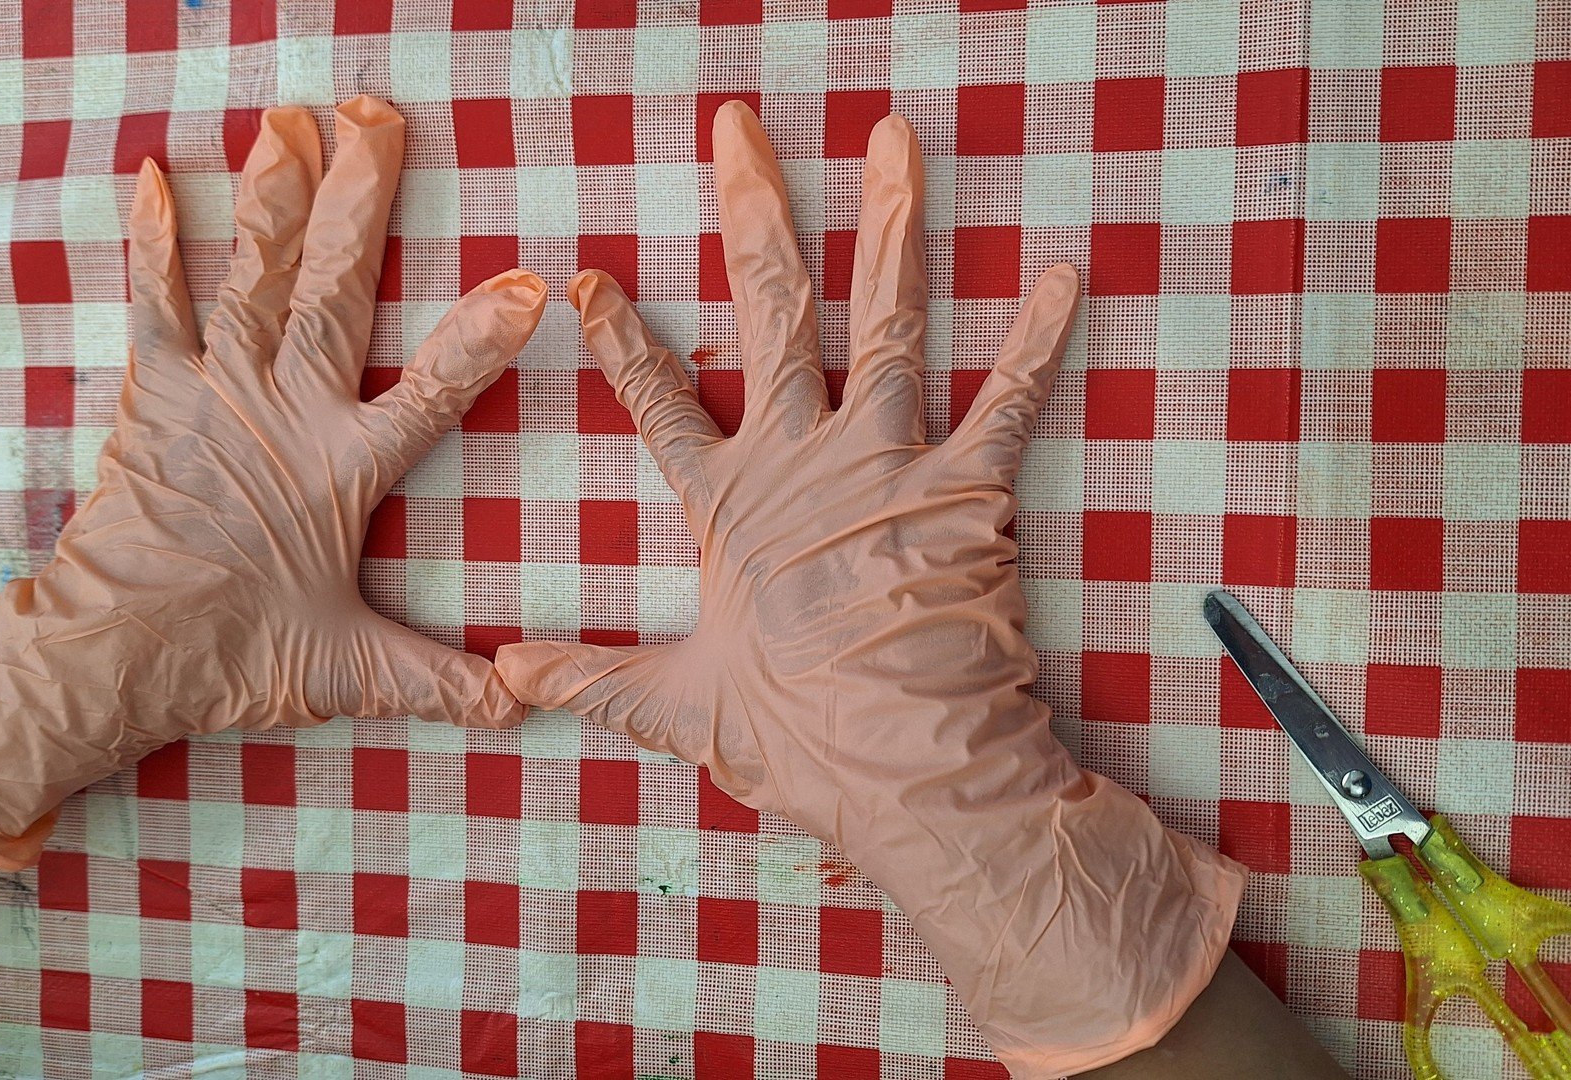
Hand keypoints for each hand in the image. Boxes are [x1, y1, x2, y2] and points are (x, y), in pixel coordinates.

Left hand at [0, 97, 544, 868]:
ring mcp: (214, 390)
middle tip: (381, 118)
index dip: (484, 337)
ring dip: (276, 194)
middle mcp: (284, 409)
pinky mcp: (154, 392)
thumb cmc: (232, 657)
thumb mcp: (350, 672)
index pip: (435, 390)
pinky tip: (150, 175)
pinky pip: (154, 302)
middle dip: (363, 200)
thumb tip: (527, 703)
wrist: (111, 652)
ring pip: (256, 273)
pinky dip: (154, 240)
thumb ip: (442, 680)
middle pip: (336, 288)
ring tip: (293, 119)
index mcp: (346, 466)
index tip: (530, 280)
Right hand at [496, 101, 1243, 1076]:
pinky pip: (1011, 399)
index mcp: (730, 507)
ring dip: (891, 223)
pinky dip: (1039, 339)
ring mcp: (888, 462)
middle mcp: (805, 460)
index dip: (622, 342)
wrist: (913, 773)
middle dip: (756, 211)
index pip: (657, 405)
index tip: (590, 278)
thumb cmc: (799, 741)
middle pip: (772, 311)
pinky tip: (1065, 272)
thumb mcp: (681, 709)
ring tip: (893, 137)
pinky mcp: (969, 488)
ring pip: (887, 319)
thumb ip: (595, 678)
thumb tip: (505, 675)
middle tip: (743, 128)